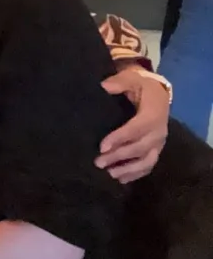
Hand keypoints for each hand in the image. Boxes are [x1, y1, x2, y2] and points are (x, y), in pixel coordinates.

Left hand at [96, 68, 169, 182]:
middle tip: (98, 162)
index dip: (120, 138)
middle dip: (119, 156)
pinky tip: (121, 179)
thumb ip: (117, 83)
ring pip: (147, 160)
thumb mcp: (130, 78)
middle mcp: (159, 131)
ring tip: (110, 174)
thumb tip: (103, 87)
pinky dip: (136, 174)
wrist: (157, 93)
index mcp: (153, 113)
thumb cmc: (140, 86)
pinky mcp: (156, 149)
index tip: (102, 146)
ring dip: (128, 169)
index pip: (136, 128)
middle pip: (140, 147)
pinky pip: (149, 165)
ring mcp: (159, 142)